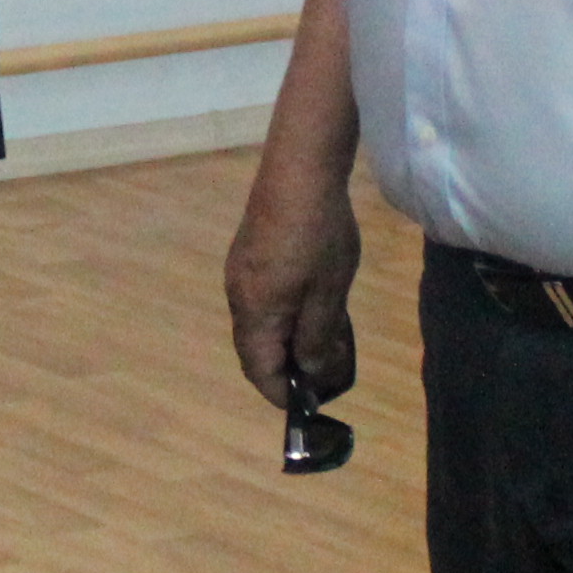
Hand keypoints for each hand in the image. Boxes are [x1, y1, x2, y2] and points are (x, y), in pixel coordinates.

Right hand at [223, 163, 362, 420]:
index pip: (260, 372)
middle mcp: (239, 298)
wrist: (300, 169)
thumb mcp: (327, 295)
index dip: (286, 395)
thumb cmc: (318, 236)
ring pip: (264, 324)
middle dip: (293, 369)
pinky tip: (319, 306)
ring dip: (294, 340)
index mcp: (253, 313)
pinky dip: (290, 316)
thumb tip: (311, 373)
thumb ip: (317, 339)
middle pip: (259, 350)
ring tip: (333, 341)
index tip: (316, 404)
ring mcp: (243, 274)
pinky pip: (267, 301)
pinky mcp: (252, 255)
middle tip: (332, 373)